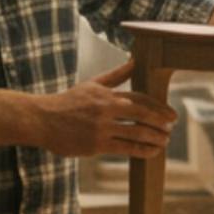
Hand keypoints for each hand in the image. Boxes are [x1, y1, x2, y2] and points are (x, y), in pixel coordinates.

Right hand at [35, 61, 177, 158]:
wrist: (42, 120)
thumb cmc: (68, 102)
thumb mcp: (92, 84)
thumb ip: (115, 76)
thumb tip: (135, 60)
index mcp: (107, 94)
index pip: (140, 98)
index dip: (158, 107)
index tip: (171, 115)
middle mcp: (106, 109)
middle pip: (142, 114)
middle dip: (160, 122)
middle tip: (171, 127)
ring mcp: (101, 127)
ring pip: (136, 132)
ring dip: (155, 138)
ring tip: (164, 142)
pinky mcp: (96, 144)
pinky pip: (126, 148)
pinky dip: (142, 151)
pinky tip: (152, 153)